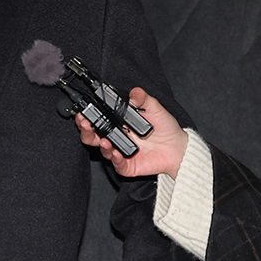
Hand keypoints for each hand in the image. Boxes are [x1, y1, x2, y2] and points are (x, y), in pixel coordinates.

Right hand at [74, 87, 188, 178]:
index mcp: (117, 122)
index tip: (83, 112)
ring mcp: (119, 151)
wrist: (178, 147)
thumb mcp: (154, 107)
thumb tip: (132, 95)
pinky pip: (117, 164)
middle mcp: (116, 136)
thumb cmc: (165, 127)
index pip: (97, 118)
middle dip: (85, 130)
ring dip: (100, 144)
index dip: (87, 116)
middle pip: (92, 135)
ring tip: (105, 140)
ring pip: (102, 149)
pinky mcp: (127, 165)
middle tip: (85, 124)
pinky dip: (115, 159)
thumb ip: (142, 98)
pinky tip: (117, 153)